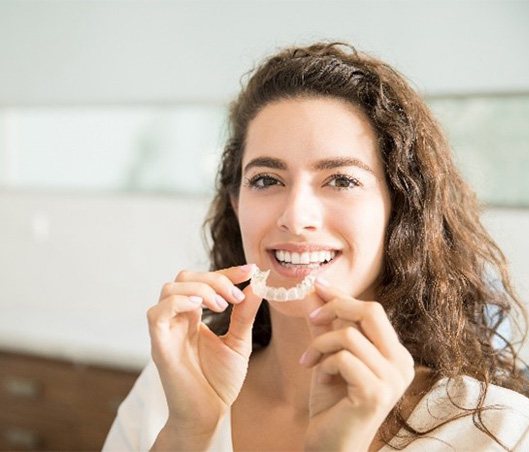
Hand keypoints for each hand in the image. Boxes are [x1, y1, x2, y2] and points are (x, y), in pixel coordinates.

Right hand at [147, 264, 262, 444]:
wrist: (210, 414)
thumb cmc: (220, 381)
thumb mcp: (239, 342)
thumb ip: (244, 314)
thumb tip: (256, 285)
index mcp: (194, 316)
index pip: (204, 281)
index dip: (226, 272)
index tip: (250, 271)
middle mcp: (177, 319)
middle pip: (184, 277)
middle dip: (214, 278)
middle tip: (235, 296)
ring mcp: (167, 330)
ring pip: (169, 288)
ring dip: (200, 289)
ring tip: (222, 306)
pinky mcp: (159, 345)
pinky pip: (157, 313)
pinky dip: (178, 302)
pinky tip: (200, 308)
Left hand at [301, 278, 414, 450]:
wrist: (330, 444)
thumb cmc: (333, 401)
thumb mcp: (329, 355)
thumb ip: (326, 325)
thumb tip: (315, 290)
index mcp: (395, 353)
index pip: (372, 310)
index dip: (342, 295)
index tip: (317, 284)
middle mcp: (402, 364)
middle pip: (371, 311)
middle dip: (335, 307)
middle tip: (311, 318)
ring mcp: (393, 379)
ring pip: (349, 335)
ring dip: (320, 344)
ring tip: (309, 360)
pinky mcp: (376, 393)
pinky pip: (343, 358)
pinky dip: (323, 362)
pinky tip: (318, 376)